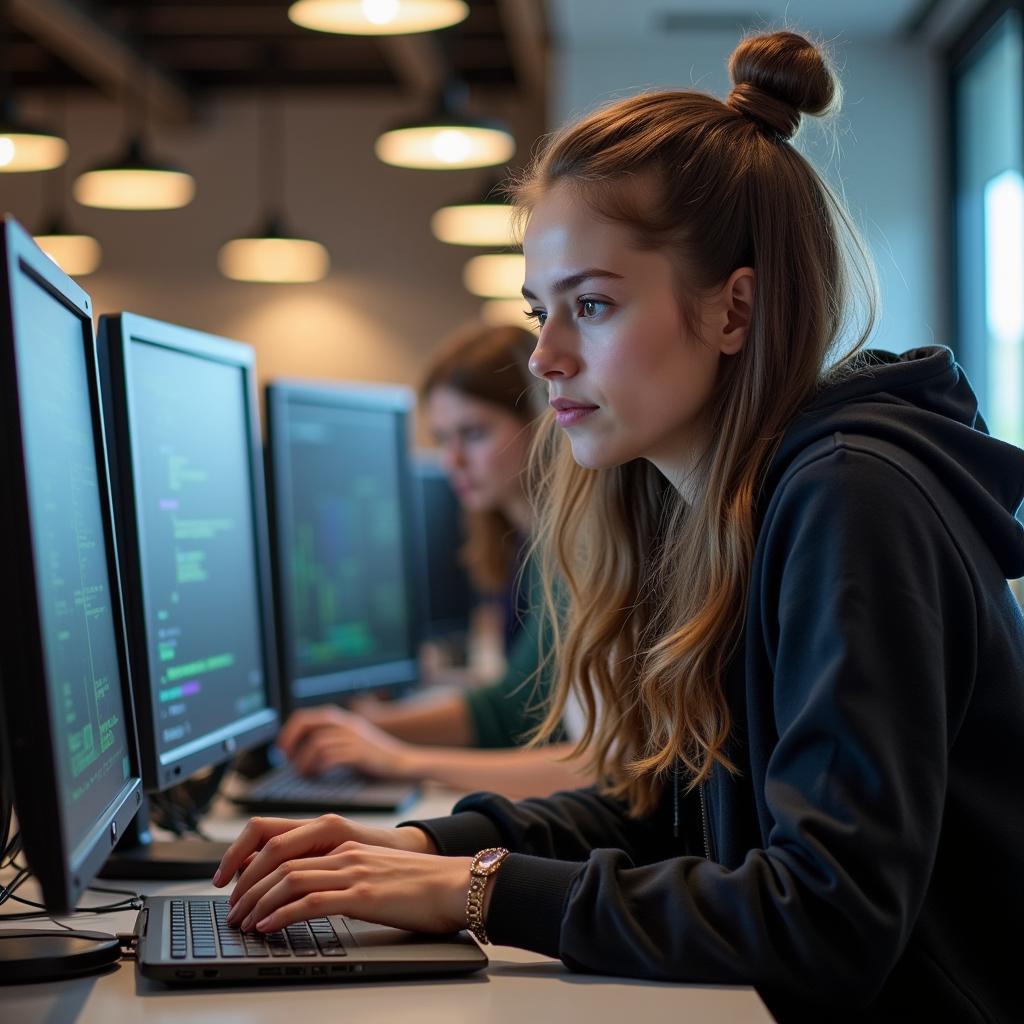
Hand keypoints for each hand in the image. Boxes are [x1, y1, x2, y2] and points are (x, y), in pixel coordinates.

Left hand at [226, 841, 473, 935]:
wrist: (456, 885)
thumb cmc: (422, 885)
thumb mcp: (375, 873)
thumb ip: (345, 877)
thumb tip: (314, 898)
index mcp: (345, 844)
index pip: (285, 843)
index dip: (252, 861)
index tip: (236, 884)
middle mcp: (344, 852)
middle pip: (278, 859)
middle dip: (247, 886)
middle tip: (232, 910)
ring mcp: (353, 871)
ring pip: (288, 878)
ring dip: (258, 902)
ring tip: (243, 922)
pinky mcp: (363, 894)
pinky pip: (311, 901)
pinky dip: (282, 914)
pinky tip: (268, 928)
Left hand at [277, 706, 421, 779]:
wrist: (404, 762)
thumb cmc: (375, 757)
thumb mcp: (351, 741)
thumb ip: (330, 740)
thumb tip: (299, 752)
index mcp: (341, 719)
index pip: (305, 716)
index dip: (289, 732)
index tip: (282, 749)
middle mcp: (346, 723)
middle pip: (308, 723)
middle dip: (292, 740)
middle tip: (287, 759)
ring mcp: (353, 737)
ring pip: (317, 742)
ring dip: (305, 760)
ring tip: (305, 773)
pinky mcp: (360, 752)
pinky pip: (331, 756)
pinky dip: (319, 766)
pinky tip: (319, 775)